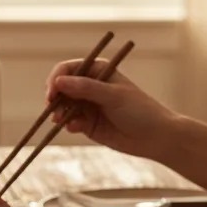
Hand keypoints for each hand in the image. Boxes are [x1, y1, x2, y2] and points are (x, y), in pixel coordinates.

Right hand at [45, 59, 178, 159]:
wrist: (154, 137)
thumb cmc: (140, 110)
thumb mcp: (113, 96)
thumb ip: (86, 88)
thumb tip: (59, 81)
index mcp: (98, 71)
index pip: (69, 69)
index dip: (57, 78)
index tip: (52, 91)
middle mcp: (90, 86)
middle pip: (62, 87)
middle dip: (55, 97)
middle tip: (53, 107)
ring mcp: (87, 106)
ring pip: (63, 106)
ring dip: (59, 112)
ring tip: (61, 120)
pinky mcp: (86, 124)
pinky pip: (70, 122)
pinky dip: (69, 124)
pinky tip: (75, 128)